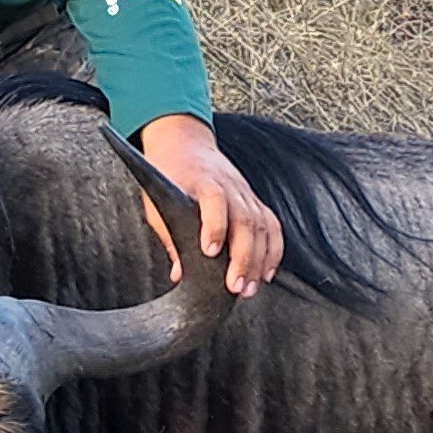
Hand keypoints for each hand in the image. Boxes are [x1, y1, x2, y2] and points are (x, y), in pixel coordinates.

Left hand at [137, 113, 283, 297]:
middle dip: (242, 257)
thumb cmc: (170, 175)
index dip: (214, 225)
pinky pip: (272, 226)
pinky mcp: (255, 202)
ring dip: (258, 261)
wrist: (186, 145)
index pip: (214, 200)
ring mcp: (245, 193)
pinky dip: (272, 251)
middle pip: (245, 220)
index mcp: (202, 181)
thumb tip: (179, 274)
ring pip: (261, 227)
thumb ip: (171, 238)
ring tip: (249, 288)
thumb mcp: (160, 203)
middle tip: (235, 286)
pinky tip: (266, 273)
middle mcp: (229, 186)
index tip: (210, 251)